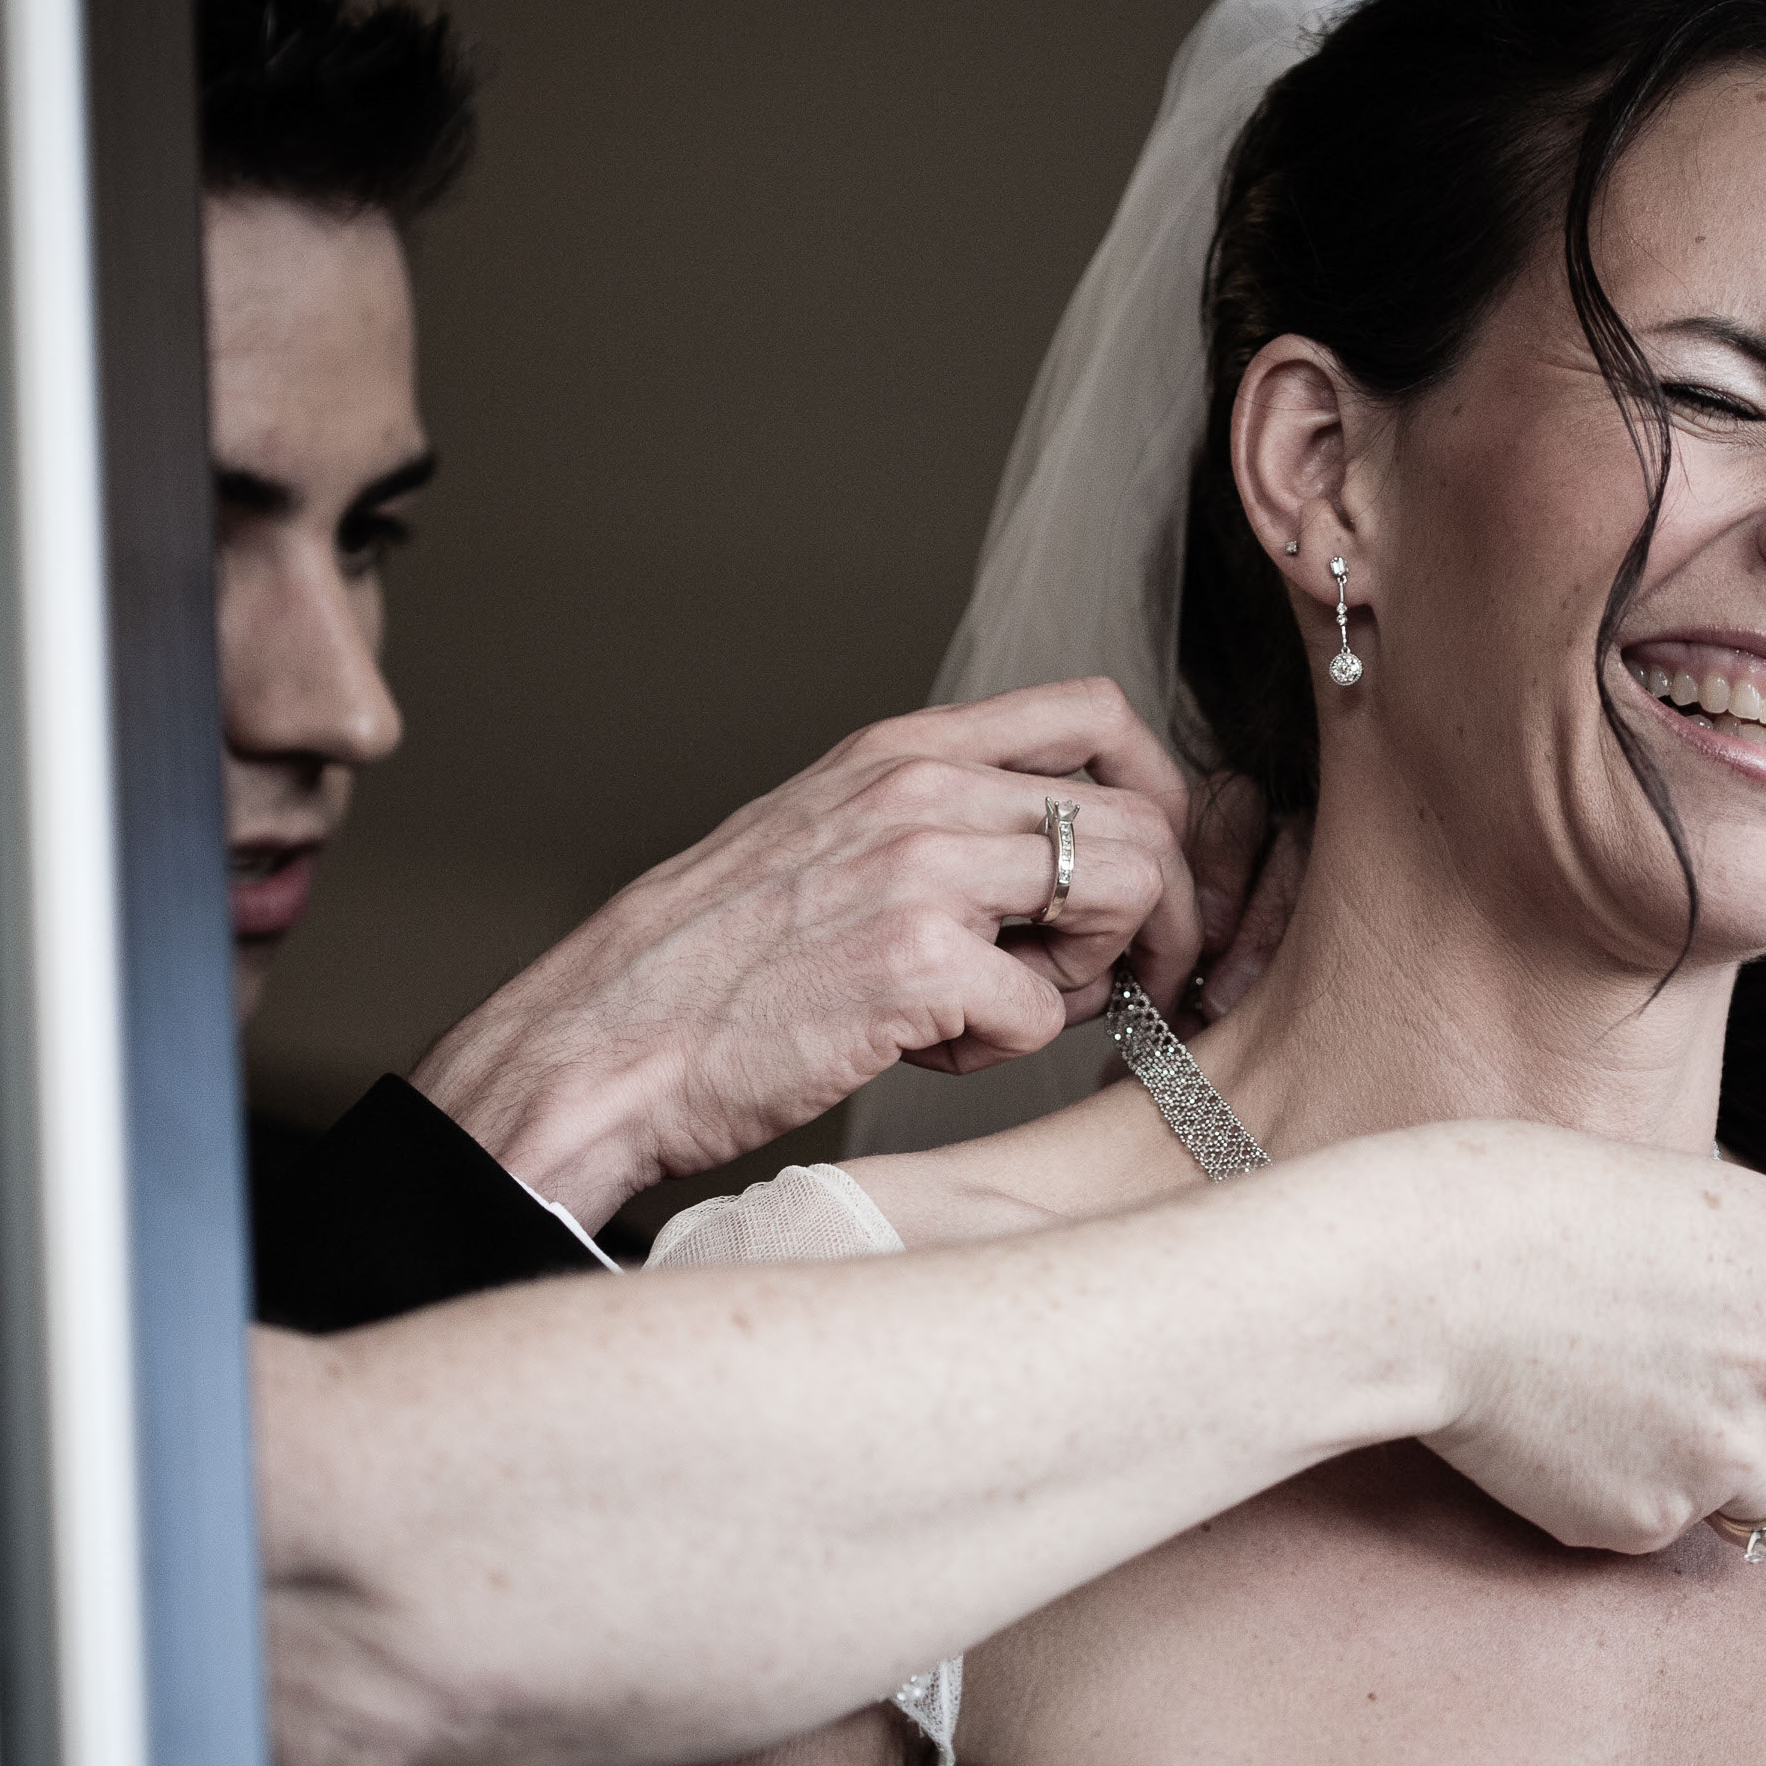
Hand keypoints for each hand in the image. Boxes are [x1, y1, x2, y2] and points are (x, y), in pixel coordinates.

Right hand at [414, 677, 1208, 1227]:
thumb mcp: (829, 839)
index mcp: (902, 750)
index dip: (1161, 797)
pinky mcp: (918, 963)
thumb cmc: (715, 965)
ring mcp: (922, 869)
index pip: (1099, 714)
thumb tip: (1069, 860)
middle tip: (1109, 983)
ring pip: (1123, 894)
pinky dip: (1004, 1050)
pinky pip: (1044, 1009)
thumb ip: (943, 822)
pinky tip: (927, 1051)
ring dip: (1089, 975)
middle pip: (1139, 818)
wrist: (605, 1046)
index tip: (1153, 876)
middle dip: (1156, 916)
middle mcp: (921, 789)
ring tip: (1002, 1010)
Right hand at [1340, 1120, 1765, 1554]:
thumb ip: (1763, 1261)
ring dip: (1743, 1479)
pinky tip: (1569, 1434)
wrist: (1415, 1276)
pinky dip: (1635, 1496)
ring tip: (1647, 1417)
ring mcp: (1723, 1457)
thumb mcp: (1678, 1191)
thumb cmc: (1523, 1200)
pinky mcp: (1648, 1523)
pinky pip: (1675, 1530)